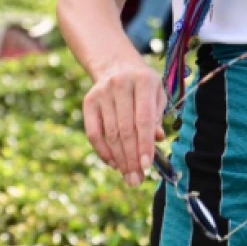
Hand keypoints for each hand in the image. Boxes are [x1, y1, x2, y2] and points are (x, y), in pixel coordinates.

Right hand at [81, 57, 166, 185]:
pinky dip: (103, 151)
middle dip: (131, 157)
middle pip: (125, 129)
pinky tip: (113, 163)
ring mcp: (102, 93)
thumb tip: (158, 140)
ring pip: (110, 133)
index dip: (145, 144)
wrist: (118, 66)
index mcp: (144, 81)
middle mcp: (120, 85)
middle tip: (136, 179)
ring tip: (128, 176)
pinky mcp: (88, 101)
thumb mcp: (158, 95)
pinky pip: (93, 132)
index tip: (146, 166)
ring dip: (119, 159)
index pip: (144, 119)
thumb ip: (158, 116)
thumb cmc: (144, 86)